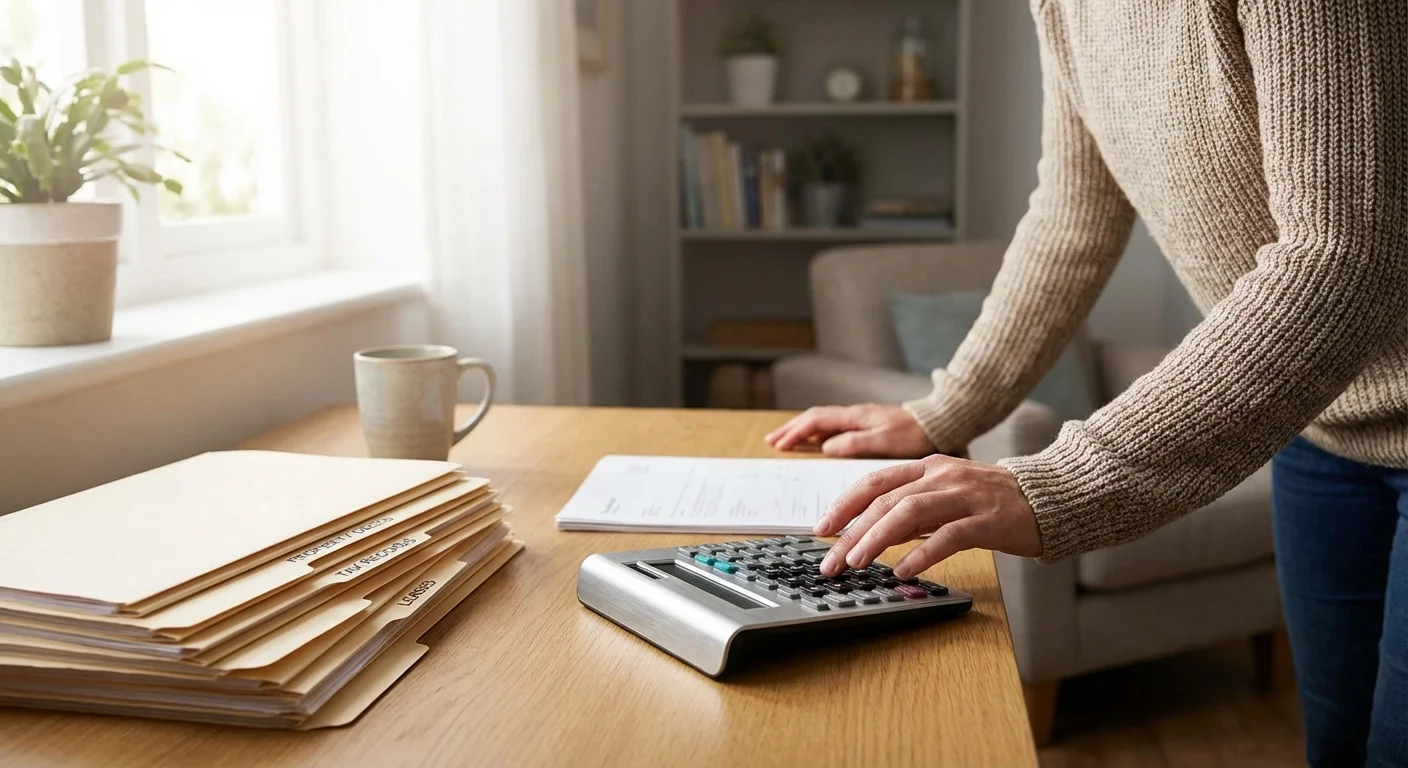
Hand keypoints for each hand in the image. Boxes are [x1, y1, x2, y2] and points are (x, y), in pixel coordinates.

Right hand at [765, 404, 934, 457]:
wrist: (938, 424)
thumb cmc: (915, 433)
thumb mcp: (885, 441)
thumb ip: (855, 443)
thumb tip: (826, 448)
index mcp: (855, 417)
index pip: (816, 421)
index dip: (796, 432)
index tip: (779, 444)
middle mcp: (854, 415)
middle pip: (815, 419)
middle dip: (792, 429)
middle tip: (772, 441)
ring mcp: (860, 420)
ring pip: (823, 422)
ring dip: (803, 431)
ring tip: (787, 442)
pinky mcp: (867, 427)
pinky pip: (834, 427)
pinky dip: (818, 434)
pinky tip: (817, 444)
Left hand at [814, 455, 1041, 578]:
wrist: (1049, 498)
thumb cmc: (993, 502)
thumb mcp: (946, 496)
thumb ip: (913, 509)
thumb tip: (874, 532)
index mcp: (928, 467)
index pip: (875, 481)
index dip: (843, 504)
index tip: (821, 529)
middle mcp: (942, 475)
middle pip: (885, 499)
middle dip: (851, 531)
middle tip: (830, 560)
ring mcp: (965, 495)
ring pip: (910, 512)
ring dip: (876, 539)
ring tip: (856, 562)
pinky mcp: (987, 520)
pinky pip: (948, 536)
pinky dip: (922, 554)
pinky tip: (903, 570)